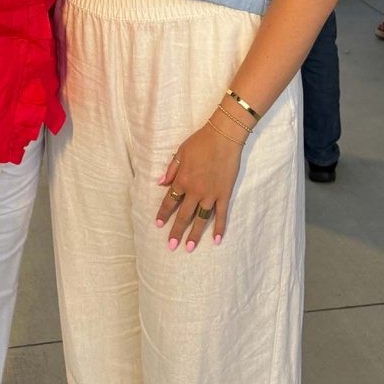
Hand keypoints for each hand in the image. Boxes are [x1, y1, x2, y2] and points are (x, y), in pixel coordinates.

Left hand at [156, 117, 243, 251]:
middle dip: (176, 231)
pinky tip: (217, 240)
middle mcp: (195, 190)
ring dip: (195, 234)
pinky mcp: (224, 194)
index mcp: (182, 180)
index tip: (158, 225)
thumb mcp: (180, 152)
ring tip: (190, 247)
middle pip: (184, 215)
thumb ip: (171, 169)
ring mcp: (210, 194)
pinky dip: (219, 228)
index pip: (170, 201)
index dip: (164, 213)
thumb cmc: (200, 142)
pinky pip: (221, 214)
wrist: (223, 136)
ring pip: (201, 218)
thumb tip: (160, 182)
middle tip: (171, 246)